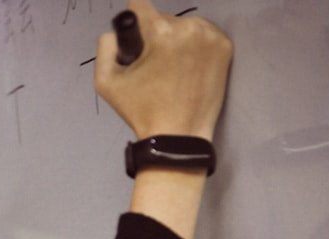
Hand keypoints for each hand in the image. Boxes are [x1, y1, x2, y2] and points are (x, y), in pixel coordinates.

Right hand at [95, 0, 232, 140]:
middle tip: (153, 65)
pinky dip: (195, 47)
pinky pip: (203, 35)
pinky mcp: (224, 48)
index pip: (141, 5)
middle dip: (155, 36)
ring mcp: (210, 37)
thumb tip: (113, 33)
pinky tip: (187, 68)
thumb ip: (105, 47)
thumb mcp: (106, 82)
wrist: (178, 135)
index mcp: (161, 32)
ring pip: (184, 26)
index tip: (136, 39)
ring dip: (176, 40)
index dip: (133, 21)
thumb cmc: (142, 111)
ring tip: (172, 69)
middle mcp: (189, 28)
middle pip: (164, 18)